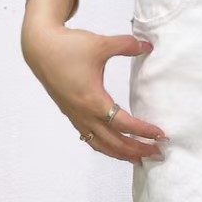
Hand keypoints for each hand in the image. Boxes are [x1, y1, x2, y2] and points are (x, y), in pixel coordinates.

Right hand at [21, 18, 167, 164]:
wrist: (40, 48)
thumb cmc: (69, 47)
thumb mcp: (101, 44)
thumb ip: (126, 45)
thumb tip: (147, 46)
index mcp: (93, 101)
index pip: (123, 124)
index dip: (143, 131)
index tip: (161, 135)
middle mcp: (84, 114)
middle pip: (114, 142)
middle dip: (137, 150)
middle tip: (158, 153)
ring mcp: (76, 116)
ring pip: (101, 145)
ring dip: (121, 153)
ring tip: (139, 158)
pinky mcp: (71, 113)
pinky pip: (90, 138)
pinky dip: (105, 147)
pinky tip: (114, 146)